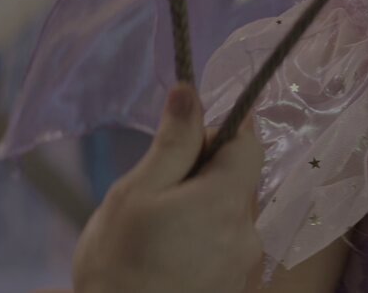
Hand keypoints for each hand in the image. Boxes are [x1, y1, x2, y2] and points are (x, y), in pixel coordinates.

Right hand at [71, 85, 264, 292]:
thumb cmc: (118, 265)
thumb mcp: (136, 193)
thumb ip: (172, 143)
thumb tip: (189, 92)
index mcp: (226, 200)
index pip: (249, 144)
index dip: (220, 132)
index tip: (186, 140)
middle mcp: (248, 233)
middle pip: (239, 180)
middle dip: (205, 174)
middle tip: (159, 192)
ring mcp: (244, 265)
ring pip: (232, 214)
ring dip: (203, 209)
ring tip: (160, 231)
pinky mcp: (234, 287)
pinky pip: (227, 246)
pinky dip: (204, 240)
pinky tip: (169, 256)